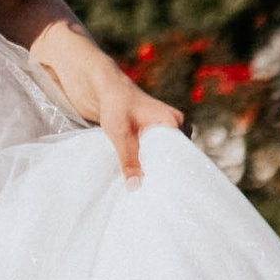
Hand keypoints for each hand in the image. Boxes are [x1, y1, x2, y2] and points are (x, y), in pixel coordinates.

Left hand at [26, 18, 185, 184]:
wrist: (96, 80)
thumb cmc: (112, 100)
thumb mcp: (120, 134)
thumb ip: (129, 161)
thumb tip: (136, 189)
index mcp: (174, 123)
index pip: (182, 157)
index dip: (174, 176)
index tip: (167, 197)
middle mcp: (172, 127)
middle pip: (172, 159)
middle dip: (162, 177)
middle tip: (154, 200)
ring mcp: (160, 130)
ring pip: (160, 158)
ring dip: (151, 172)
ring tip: (145, 196)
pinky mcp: (146, 134)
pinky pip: (150, 155)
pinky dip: (143, 166)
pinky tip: (136, 182)